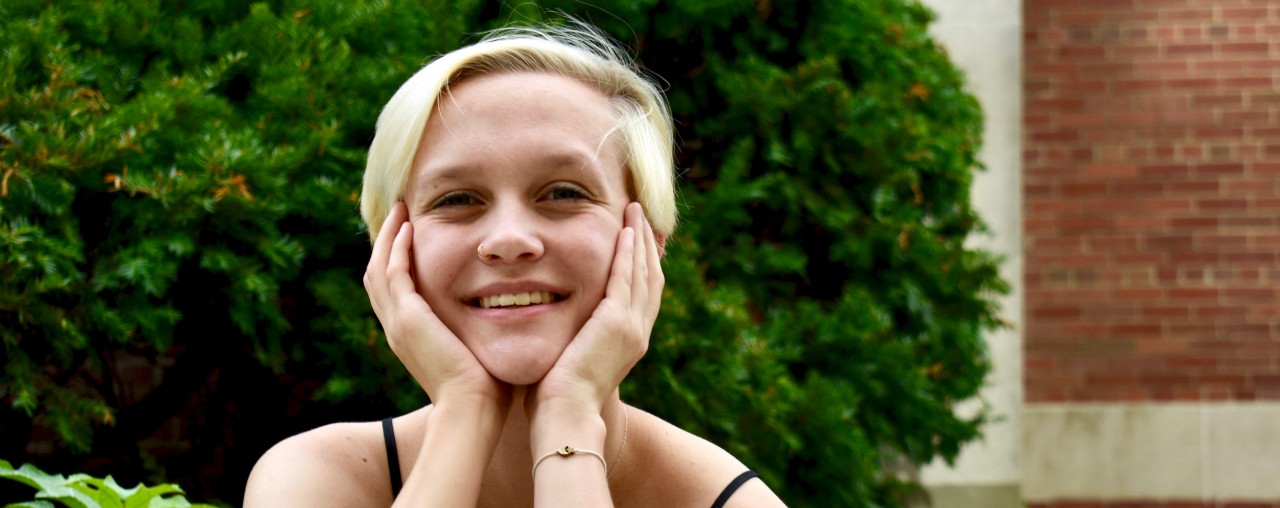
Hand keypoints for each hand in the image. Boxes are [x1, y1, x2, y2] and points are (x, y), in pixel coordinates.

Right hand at [364, 202, 509, 406]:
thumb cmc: (484, 388)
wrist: (472, 409)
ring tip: (401, 212)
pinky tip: (410, 227)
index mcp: (409, 337)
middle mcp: (396, 329)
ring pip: (379, 269)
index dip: (397, 262)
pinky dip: (397, 247)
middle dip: (386, 244)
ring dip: (388, 237)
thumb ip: (477, 330)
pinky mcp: (408, 317)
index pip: (393, 291)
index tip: (411, 237)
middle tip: (399, 215)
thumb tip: (505, 313)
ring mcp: (398, 323)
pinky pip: (393, 272)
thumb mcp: (475, 350)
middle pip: (377, 276)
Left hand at [528, 202, 663, 415]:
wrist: (565, 414)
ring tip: (634, 211)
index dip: (643, 263)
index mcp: (629, 342)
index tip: (635, 239)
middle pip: (651, 277)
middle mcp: (637, 333)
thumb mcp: (574, 359)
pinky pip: (626, 277)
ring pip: (643, 271)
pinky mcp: (616, 322)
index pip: (643, 294)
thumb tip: (559, 322)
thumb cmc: (558, 396)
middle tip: (640, 216)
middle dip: (647, 244)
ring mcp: (631, 327)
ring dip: (639, 238)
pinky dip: (628, 252)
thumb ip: (576, 337)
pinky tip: (624, 230)